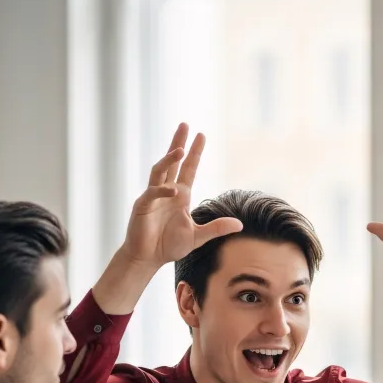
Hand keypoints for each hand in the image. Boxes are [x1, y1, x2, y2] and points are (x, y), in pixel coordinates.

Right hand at [121, 123, 241, 268]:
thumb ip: (217, 228)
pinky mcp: (142, 207)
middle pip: (172, 161)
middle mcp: (166, 192)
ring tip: (180, 149)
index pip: (189, 169)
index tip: (201, 135)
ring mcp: (153, 197)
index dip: (195, 153)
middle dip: (178, 143)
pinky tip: (172, 191)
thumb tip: (240, 224)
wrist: (148, 258)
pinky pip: (151, 194)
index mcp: (180, 195)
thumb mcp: (198, 236)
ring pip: (160, 171)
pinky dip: (161, 191)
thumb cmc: (170, 245)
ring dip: (169, 159)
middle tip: (185, 125)